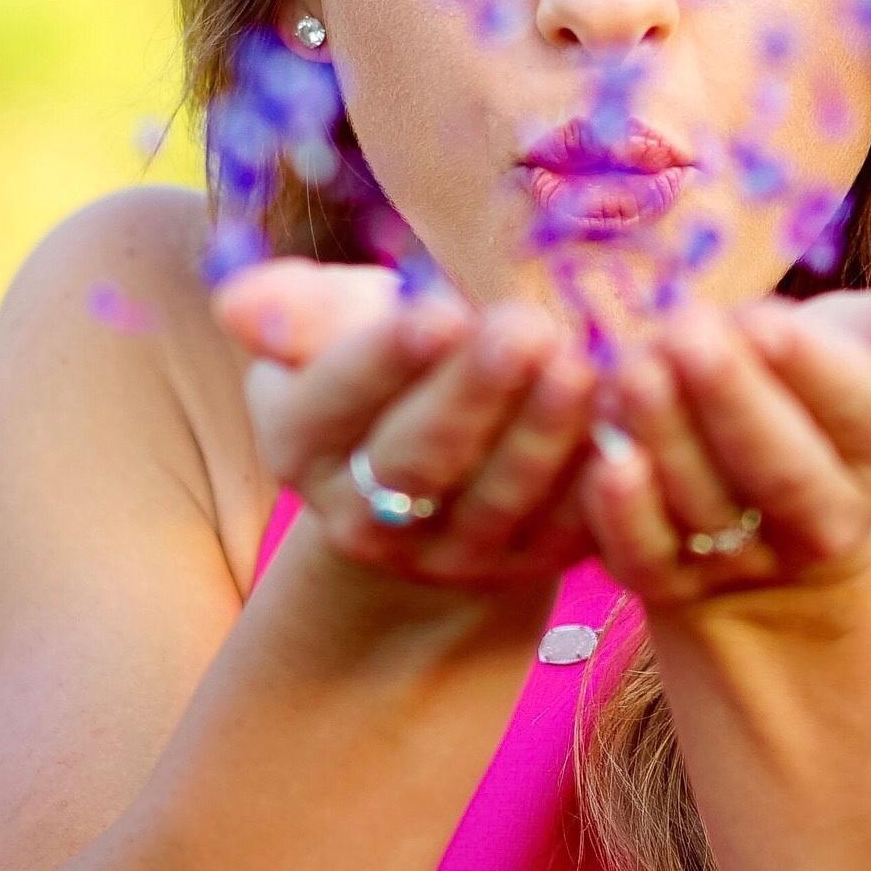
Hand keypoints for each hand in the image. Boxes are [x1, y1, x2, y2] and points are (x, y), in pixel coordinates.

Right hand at [215, 259, 601, 586]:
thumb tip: (240, 306)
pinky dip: (604, 477)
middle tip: (524, 328)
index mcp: (303, 446)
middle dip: (473, 395)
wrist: (439, 467)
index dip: (384, 360)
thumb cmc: (386, 364)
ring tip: (583, 365)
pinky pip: (572, 527)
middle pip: (418, 460)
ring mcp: (456, 552)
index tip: (437, 310)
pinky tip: (630, 416)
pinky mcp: (535, 564)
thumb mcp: (331, 329)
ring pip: (502, 499)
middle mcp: (368, 517)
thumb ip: (295, 310)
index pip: (336, 402)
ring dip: (545, 435)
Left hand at [578, 285, 870, 610]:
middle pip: (784, 471)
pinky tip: (606, 458)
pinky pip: (648, 560)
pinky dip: (624, 516)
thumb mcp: (862, 347)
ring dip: (666, 437)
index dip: (814, 370)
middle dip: (732, 400)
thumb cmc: (815, 389)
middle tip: (685, 329)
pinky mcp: (673, 583)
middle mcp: (829, 522)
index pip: (865, 414)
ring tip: (632, 366)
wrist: (761, 492)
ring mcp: (749, 561)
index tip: (764, 318)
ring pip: (707, 508)